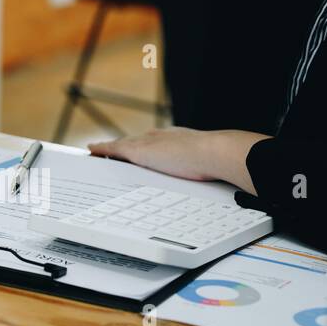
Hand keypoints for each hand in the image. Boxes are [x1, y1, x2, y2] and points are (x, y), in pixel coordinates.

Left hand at [88, 127, 268, 191]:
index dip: (145, 146)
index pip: (156, 142)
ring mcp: (150, 143)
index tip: (140, 150)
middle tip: (109, 153)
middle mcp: (162, 137)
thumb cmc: (221, 161)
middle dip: (123, 147)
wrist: (217, 152)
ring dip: (108, 150)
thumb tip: (235, 188)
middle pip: (135, 141)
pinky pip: (113, 149)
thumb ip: (215, 172)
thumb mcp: (214, 166)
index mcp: (179, 139)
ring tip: (95, 153)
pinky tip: (91, 152)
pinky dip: (102, 150)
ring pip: (122, 145)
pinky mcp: (139, 151)